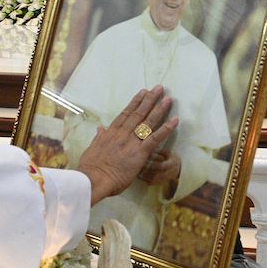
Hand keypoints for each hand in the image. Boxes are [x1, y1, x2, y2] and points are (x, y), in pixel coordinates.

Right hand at [76, 87, 177, 204]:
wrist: (93, 179)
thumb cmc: (91, 167)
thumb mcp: (92, 148)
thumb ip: (99, 137)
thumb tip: (100, 128)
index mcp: (110, 133)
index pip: (125, 114)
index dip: (135, 102)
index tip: (142, 93)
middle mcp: (122, 134)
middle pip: (138, 113)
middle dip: (149, 100)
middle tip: (159, 89)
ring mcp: (132, 142)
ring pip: (148, 122)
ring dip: (159, 109)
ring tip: (168, 98)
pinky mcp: (140, 153)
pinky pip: (155, 138)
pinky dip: (166, 129)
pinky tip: (175, 121)